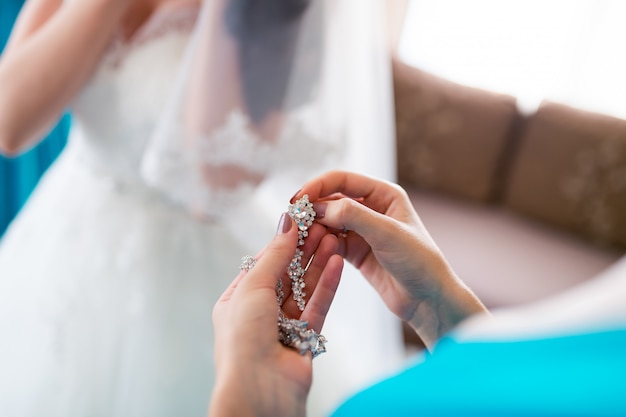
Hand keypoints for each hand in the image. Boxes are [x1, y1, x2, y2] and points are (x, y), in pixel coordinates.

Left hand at [210, 213, 342, 416]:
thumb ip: (274, 256)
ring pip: (305, 288)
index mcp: (237, 300)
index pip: (263, 263)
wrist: (259, 391)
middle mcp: (259, 312)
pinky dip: (327, 285)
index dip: (283, 242)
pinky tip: (337, 263)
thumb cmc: (243, 341)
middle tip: (324, 226)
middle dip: (304, 250)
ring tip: (335, 238)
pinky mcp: (305, 338)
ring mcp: (283, 326)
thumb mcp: (252, 289)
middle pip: (287, 273)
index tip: (302, 221)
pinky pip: (318, 306)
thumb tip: (286, 223)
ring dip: (319, 263)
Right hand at [293, 170, 486, 347]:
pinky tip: (309, 249)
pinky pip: (330, 242)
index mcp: (384, 194)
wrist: (429, 299)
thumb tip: (319, 208)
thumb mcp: (387, 234)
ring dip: (313, 227)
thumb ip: (353, 216)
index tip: (298, 199)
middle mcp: (372, 208)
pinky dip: (319, 244)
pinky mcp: (356, 251)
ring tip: (299, 237)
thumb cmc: (419, 261)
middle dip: (312, 208)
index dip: (317, 186)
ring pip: (328, 222)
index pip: (342, 180)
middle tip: (293, 220)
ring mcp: (362, 230)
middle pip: (331, 199)